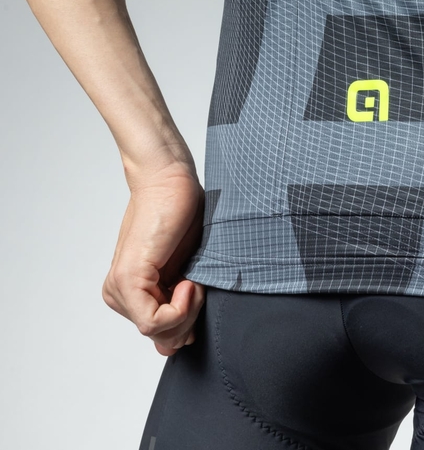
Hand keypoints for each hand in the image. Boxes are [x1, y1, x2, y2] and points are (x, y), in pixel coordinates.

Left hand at [102, 158, 205, 355]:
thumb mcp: (188, 270)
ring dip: (187, 309)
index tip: (198, 291)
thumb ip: (179, 308)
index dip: (188, 324)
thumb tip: (179, 346)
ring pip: (159, 333)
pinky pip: (154, 322)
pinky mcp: (128, 279)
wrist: (170, 182)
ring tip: (192, 275)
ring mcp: (119, 288)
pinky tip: (187, 281)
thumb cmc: (183, 217)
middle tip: (197, 283)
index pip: (161, 338)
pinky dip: (180, 307)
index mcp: (132, 294)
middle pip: (161, 339)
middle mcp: (119, 295)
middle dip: (189, 319)